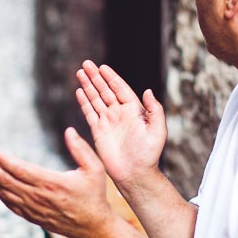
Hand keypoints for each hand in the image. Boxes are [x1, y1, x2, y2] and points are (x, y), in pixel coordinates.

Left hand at [0, 127, 114, 237]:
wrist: (93, 226)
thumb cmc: (94, 195)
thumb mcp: (95, 169)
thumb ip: (81, 149)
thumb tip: (69, 131)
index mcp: (52, 183)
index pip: (21, 171)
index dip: (5, 160)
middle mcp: (40, 197)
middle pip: (7, 181)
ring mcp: (34, 209)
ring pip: (6, 193)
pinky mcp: (33, 217)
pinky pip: (10, 204)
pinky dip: (0, 192)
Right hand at [75, 61, 165, 186]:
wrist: (135, 174)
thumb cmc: (149, 154)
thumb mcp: (157, 130)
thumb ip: (155, 110)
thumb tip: (148, 91)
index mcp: (133, 110)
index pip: (120, 88)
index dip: (111, 77)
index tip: (102, 67)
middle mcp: (120, 113)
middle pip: (105, 90)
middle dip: (96, 77)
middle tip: (86, 64)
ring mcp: (108, 122)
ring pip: (96, 99)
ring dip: (88, 86)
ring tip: (80, 72)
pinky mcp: (98, 131)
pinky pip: (90, 113)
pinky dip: (84, 102)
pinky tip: (79, 91)